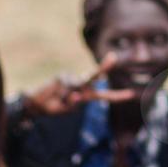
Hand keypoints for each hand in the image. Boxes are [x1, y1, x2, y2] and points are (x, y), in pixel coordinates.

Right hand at [23, 54, 137, 117]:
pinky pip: (64, 84)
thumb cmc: (52, 108)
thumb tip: (77, 94)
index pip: (105, 96)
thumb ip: (72, 103)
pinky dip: (60, 92)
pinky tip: (54, 93)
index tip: (132, 94)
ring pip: (77, 83)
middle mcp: (81, 87)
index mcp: (86, 97)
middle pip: (94, 76)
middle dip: (104, 67)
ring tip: (60, 99)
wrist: (36, 104)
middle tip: (113, 57)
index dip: (117, 96)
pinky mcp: (63, 77)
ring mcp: (72, 80)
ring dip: (69, 93)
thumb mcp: (63, 109)